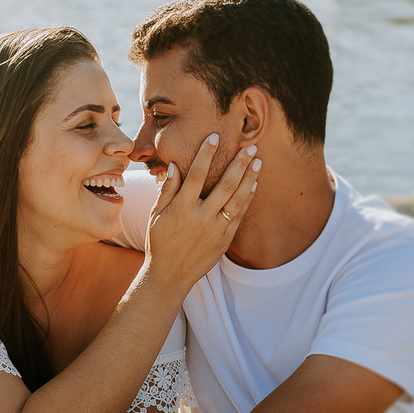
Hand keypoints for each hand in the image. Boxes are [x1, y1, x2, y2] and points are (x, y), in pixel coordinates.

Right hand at [144, 136, 259, 291]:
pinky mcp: (224, 240)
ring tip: (258, 161)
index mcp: (181, 208)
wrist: (169, 275)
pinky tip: (253, 184)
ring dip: (249, 178)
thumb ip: (167, 190)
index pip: (197, 174)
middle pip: (225, 184)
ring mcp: (215, 230)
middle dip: (239, 163)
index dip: (206, 153)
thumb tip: (176, 165)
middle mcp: (200, 218)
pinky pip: (239, 215)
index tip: (215, 137)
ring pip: (237, 199)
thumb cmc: (159, 242)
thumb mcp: (156, 215)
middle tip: (250, 146)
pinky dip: (248, 198)